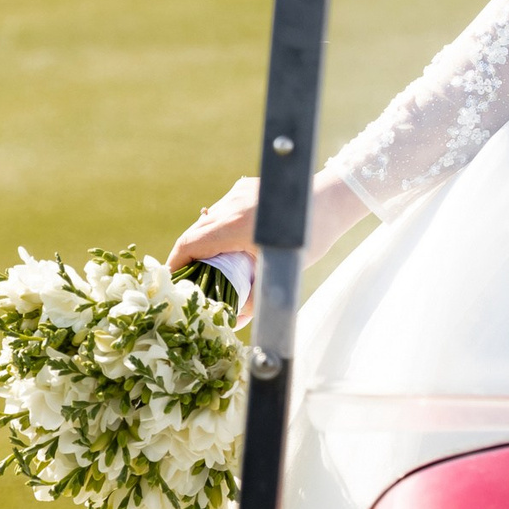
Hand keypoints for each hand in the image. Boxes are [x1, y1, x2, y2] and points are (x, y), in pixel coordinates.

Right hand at [166, 173, 368, 321]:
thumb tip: (234, 322)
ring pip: (208, 219)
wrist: (335, 198)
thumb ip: (253, 298)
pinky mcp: (247, 186)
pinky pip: (224, 209)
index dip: (175, 265)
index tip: (173, 283)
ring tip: (210, 264)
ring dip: (205, 240)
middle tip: (189, 280)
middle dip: (188, 256)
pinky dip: (221, 226)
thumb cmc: (309, 236)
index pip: (188, 244)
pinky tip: (231, 242)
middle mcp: (230, 205)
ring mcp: (238, 192)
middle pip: (195, 232)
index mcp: (233, 224)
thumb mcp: (278, 272)